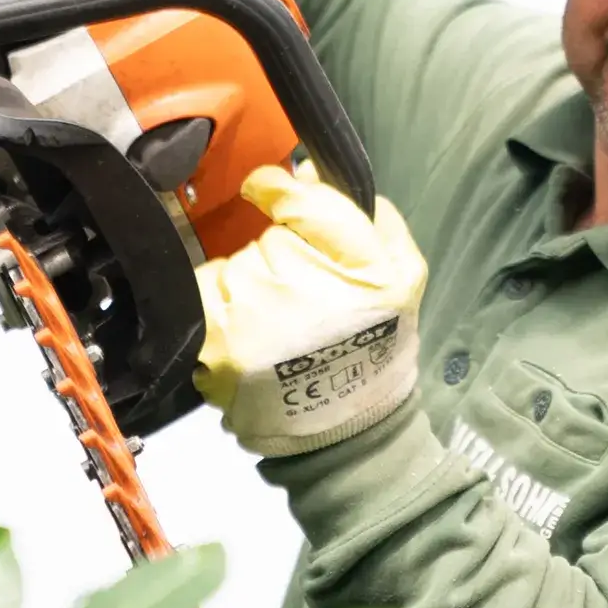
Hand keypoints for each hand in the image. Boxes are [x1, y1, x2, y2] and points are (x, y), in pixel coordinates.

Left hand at [194, 166, 426, 455]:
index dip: (281, 189)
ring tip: (278, 328)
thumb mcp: (403, 275)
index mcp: (366, 273)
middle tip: (300, 299)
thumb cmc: (374, 353)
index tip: (269, 190)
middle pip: (268, 239)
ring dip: (247, 287)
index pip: (304, 200)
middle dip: (277, 256)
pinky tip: (250, 340)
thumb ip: (368, 215)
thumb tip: (306, 169)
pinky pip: (204, 298)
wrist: (349, 437)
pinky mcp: (216, 347)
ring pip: (233, 268)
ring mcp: (254, 320)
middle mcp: (307, 291)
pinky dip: (219, 312)